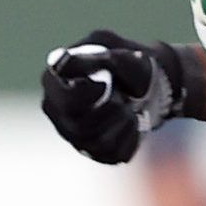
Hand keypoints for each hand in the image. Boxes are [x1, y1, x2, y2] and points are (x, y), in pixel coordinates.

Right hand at [40, 30, 184, 163]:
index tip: (104, 85)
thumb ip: (92, 58)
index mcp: (54, 84)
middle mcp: (58, 112)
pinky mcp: (95, 151)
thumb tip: (62, 61)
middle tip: (121, 98)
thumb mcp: (116, 52)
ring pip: (95, 142)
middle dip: (108, 111)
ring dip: (121, 123)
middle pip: (78, 126)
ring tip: (128, 107)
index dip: (85, 96)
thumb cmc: (127, 64)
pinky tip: (132, 122)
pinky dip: (131, 137)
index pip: (61, 101)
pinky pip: (113, 154)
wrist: (151, 84)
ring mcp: (74, 134)